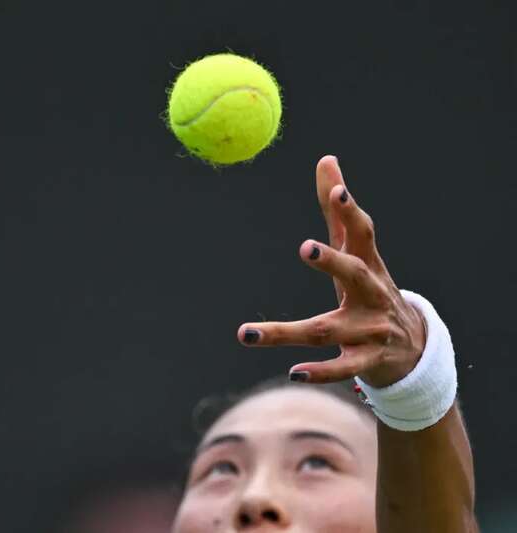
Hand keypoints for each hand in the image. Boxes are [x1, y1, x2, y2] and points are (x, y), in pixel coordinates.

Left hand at [236, 155, 425, 387]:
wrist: (414, 348)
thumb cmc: (372, 290)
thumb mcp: (357, 251)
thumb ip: (338, 210)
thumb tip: (326, 159)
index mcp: (368, 264)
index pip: (362, 233)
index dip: (350, 211)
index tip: (337, 190)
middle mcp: (372, 295)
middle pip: (353, 275)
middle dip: (333, 262)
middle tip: (305, 247)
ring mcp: (371, 330)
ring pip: (327, 330)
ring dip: (287, 332)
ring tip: (247, 334)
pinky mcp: (367, 361)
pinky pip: (342, 367)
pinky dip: (320, 370)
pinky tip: (293, 372)